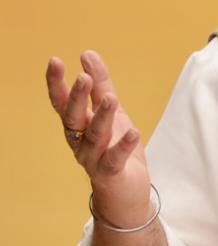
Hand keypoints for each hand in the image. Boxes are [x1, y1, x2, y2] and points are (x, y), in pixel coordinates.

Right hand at [46, 51, 153, 227]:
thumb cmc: (114, 147)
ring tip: (111, 99)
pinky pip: (115, 159)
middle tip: (83, 78)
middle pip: (73, 118)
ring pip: (94, 136)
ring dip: (102, 117)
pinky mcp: (111, 173)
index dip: (56, 83)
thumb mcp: (110, 112)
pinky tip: (134, 131)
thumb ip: (101, 85)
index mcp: (77, 126)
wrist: (125, 191)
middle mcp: (80, 141)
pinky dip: (123, 145)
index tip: (56, 60)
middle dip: (77, 98)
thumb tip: (87, 54)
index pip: (61, 102)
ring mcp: (93, 159)